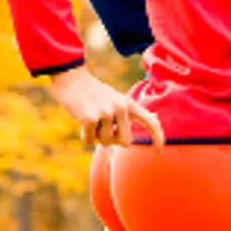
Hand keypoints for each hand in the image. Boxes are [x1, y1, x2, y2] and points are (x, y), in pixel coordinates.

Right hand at [46, 66, 164, 147]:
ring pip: (105, 143)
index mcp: (129, 104)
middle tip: (102, 128)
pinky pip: (90, 141)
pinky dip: (85, 136)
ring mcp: (105, 113)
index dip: (158, 138)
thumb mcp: (117, 99)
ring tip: (90, 119)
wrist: (72, 78)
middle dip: (113, 140)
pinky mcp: (89, 118)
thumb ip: (133, 111)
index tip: (159, 152)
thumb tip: (156, 119)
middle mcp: (121, 108)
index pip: (151, 122)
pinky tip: (81, 121)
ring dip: (96, 136)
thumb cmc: (94, 92)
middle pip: (125, 142)